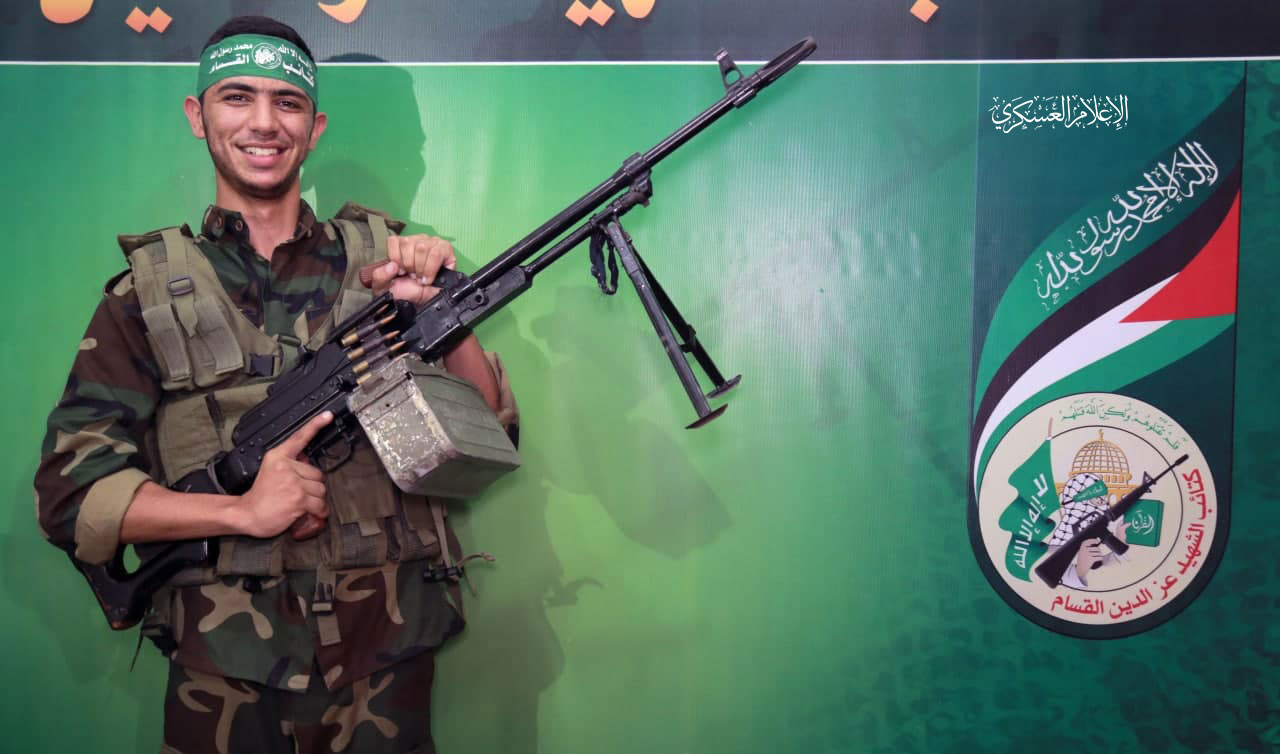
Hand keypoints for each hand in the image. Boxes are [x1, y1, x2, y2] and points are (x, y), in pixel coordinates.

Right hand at [236, 411, 332, 538]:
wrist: (246, 514)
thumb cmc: (259, 496)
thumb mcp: (269, 470)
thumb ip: (289, 463)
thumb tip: (306, 459)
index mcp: (277, 456)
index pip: (299, 438)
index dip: (315, 425)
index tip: (327, 415)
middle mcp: (286, 466)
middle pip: (318, 473)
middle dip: (312, 486)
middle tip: (297, 493)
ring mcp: (293, 482)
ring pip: (321, 489)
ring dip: (315, 500)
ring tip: (300, 503)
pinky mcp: (299, 498)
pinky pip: (320, 504)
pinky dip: (318, 511)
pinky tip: (308, 512)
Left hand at [367, 234, 456, 304]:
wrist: (421, 305)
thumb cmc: (405, 292)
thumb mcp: (384, 286)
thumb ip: (379, 276)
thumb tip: (392, 265)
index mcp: (402, 245)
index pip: (395, 240)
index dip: (396, 258)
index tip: (400, 272)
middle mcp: (417, 240)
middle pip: (408, 242)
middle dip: (409, 264)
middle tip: (412, 276)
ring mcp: (432, 243)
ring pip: (422, 247)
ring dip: (420, 267)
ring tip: (420, 277)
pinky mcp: (446, 250)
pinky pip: (437, 253)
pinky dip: (430, 268)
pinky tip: (428, 278)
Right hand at [1074, 537, 1104, 582]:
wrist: (1080, 568)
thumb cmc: (1083, 559)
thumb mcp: (1082, 552)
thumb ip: (1088, 547)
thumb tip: (1097, 541)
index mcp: (1082, 548)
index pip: (1087, 542)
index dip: (1093, 540)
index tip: (1097, 540)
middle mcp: (1084, 551)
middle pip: (1096, 548)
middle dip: (1099, 551)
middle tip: (1097, 553)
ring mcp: (1087, 555)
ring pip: (1099, 553)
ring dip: (1100, 555)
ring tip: (1097, 557)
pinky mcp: (1091, 560)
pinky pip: (1099, 557)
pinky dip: (1101, 558)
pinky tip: (1100, 559)